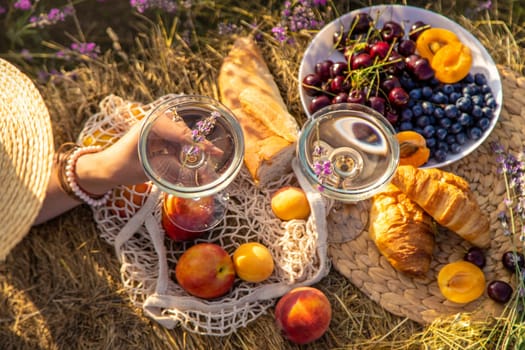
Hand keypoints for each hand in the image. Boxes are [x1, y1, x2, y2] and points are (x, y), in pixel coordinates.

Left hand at [77, 114, 223, 192]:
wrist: (105, 169)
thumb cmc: (121, 168)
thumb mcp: (148, 169)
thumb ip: (170, 166)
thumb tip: (193, 169)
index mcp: (149, 126)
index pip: (180, 133)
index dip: (198, 143)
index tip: (212, 151)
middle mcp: (153, 122)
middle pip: (183, 130)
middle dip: (199, 143)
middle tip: (216, 153)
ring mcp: (154, 127)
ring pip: (180, 134)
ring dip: (191, 147)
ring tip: (207, 156)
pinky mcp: (155, 135)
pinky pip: (174, 139)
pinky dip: (182, 149)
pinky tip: (189, 158)